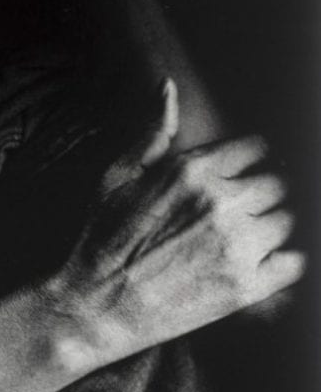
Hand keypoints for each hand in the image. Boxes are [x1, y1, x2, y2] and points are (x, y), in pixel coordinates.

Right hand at [47, 80, 305, 366]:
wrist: (97, 306)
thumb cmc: (102, 237)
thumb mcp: (117, 175)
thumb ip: (152, 131)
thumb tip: (168, 86)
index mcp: (191, 171)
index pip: (255, 148)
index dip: (251, 158)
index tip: (244, 171)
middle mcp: (220, 203)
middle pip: (276, 183)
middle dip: (263, 191)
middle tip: (244, 208)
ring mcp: (237, 246)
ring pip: (287, 220)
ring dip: (272, 225)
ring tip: (248, 236)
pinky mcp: (246, 288)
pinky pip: (295, 262)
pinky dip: (285, 260)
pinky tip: (262, 261)